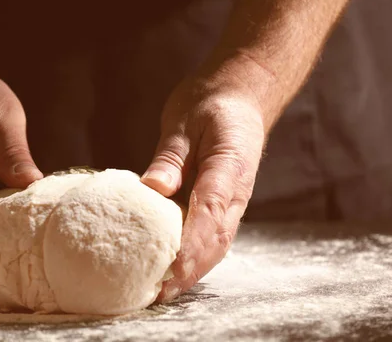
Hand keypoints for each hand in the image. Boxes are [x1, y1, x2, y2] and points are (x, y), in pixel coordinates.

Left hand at [141, 58, 266, 301]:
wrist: (239, 98)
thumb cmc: (212, 105)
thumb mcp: (186, 120)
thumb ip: (171, 155)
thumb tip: (152, 189)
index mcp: (228, 167)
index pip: (211, 212)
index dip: (191, 244)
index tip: (169, 269)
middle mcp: (235, 191)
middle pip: (216, 240)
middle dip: (189, 270)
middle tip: (157, 294)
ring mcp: (232, 200)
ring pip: (216, 244)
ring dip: (192, 271)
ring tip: (160, 293)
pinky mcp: (221, 203)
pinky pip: (210, 236)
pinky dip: (193, 257)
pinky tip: (169, 270)